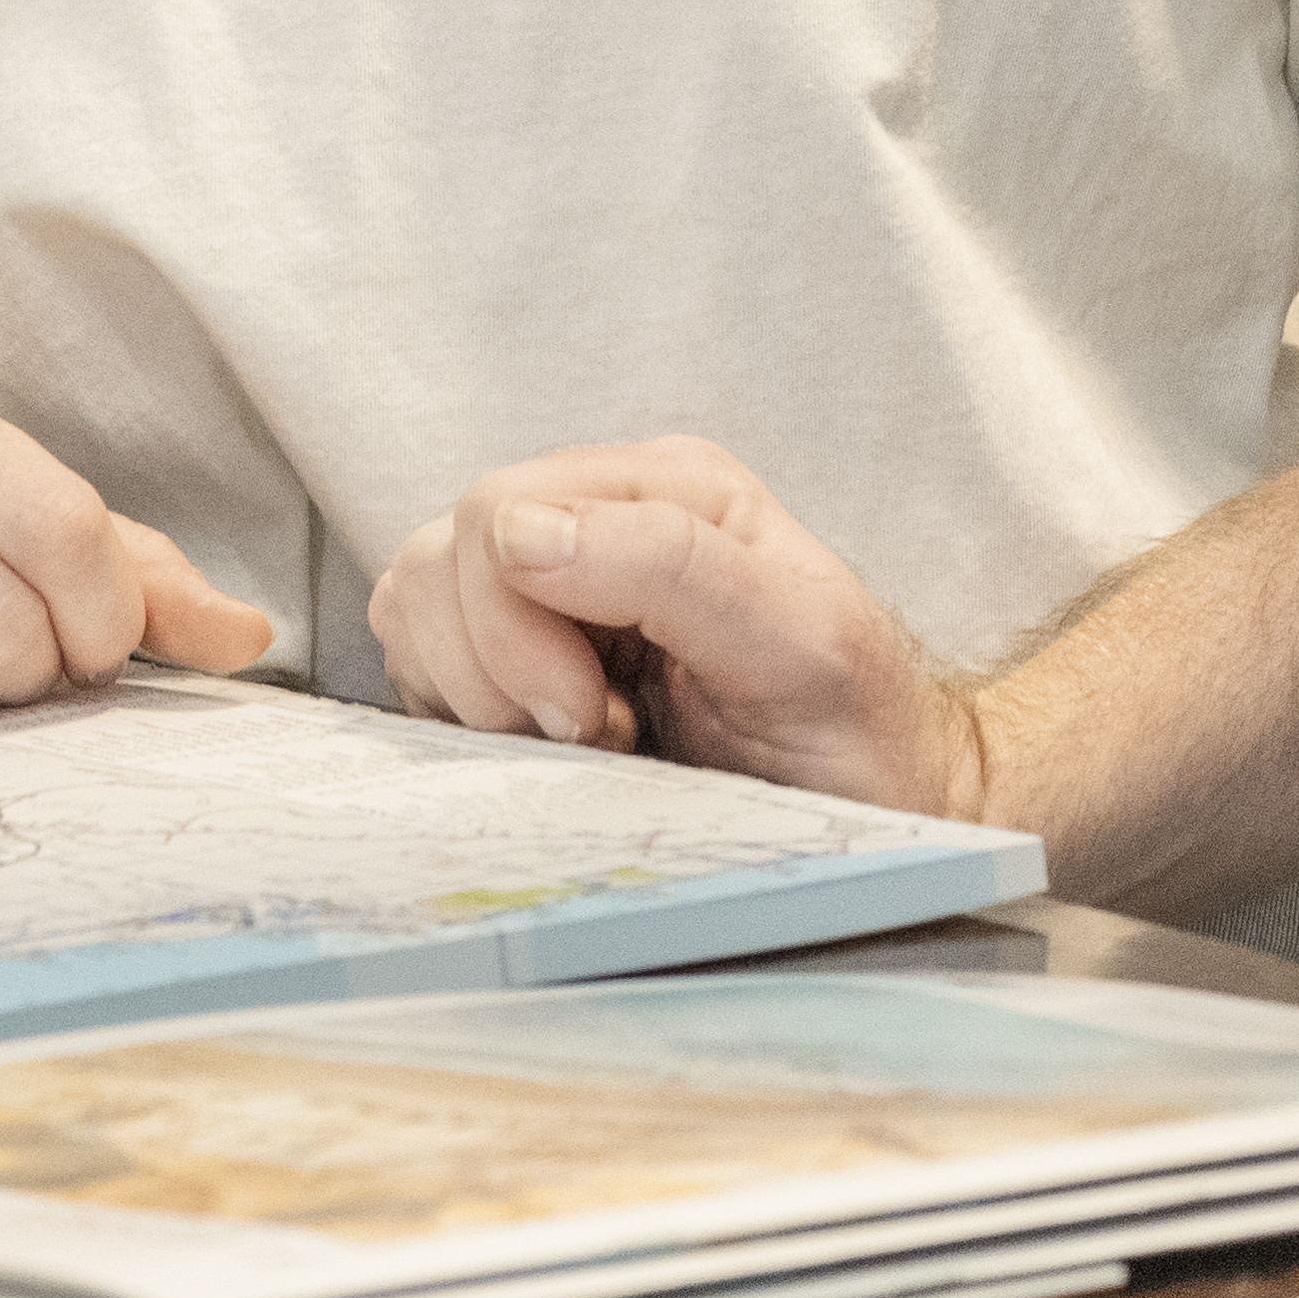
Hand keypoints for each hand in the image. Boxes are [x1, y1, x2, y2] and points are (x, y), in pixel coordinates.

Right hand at [376, 441, 996, 835]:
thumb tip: (516, 529)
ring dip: (477, 693)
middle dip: (496, 669)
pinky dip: (462, 714)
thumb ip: (669, 565)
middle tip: (593, 731)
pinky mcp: (517, 658)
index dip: (513, 623)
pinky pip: (420, 661)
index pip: (498, 509)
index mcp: (664, 487)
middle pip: (441, 557)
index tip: (590, 715)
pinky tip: (549, 748)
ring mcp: (549, 587)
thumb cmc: (862, 733)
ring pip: (414, 602)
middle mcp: (597, 518)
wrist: (884, 810)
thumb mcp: (800, 644)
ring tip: (583, 737)